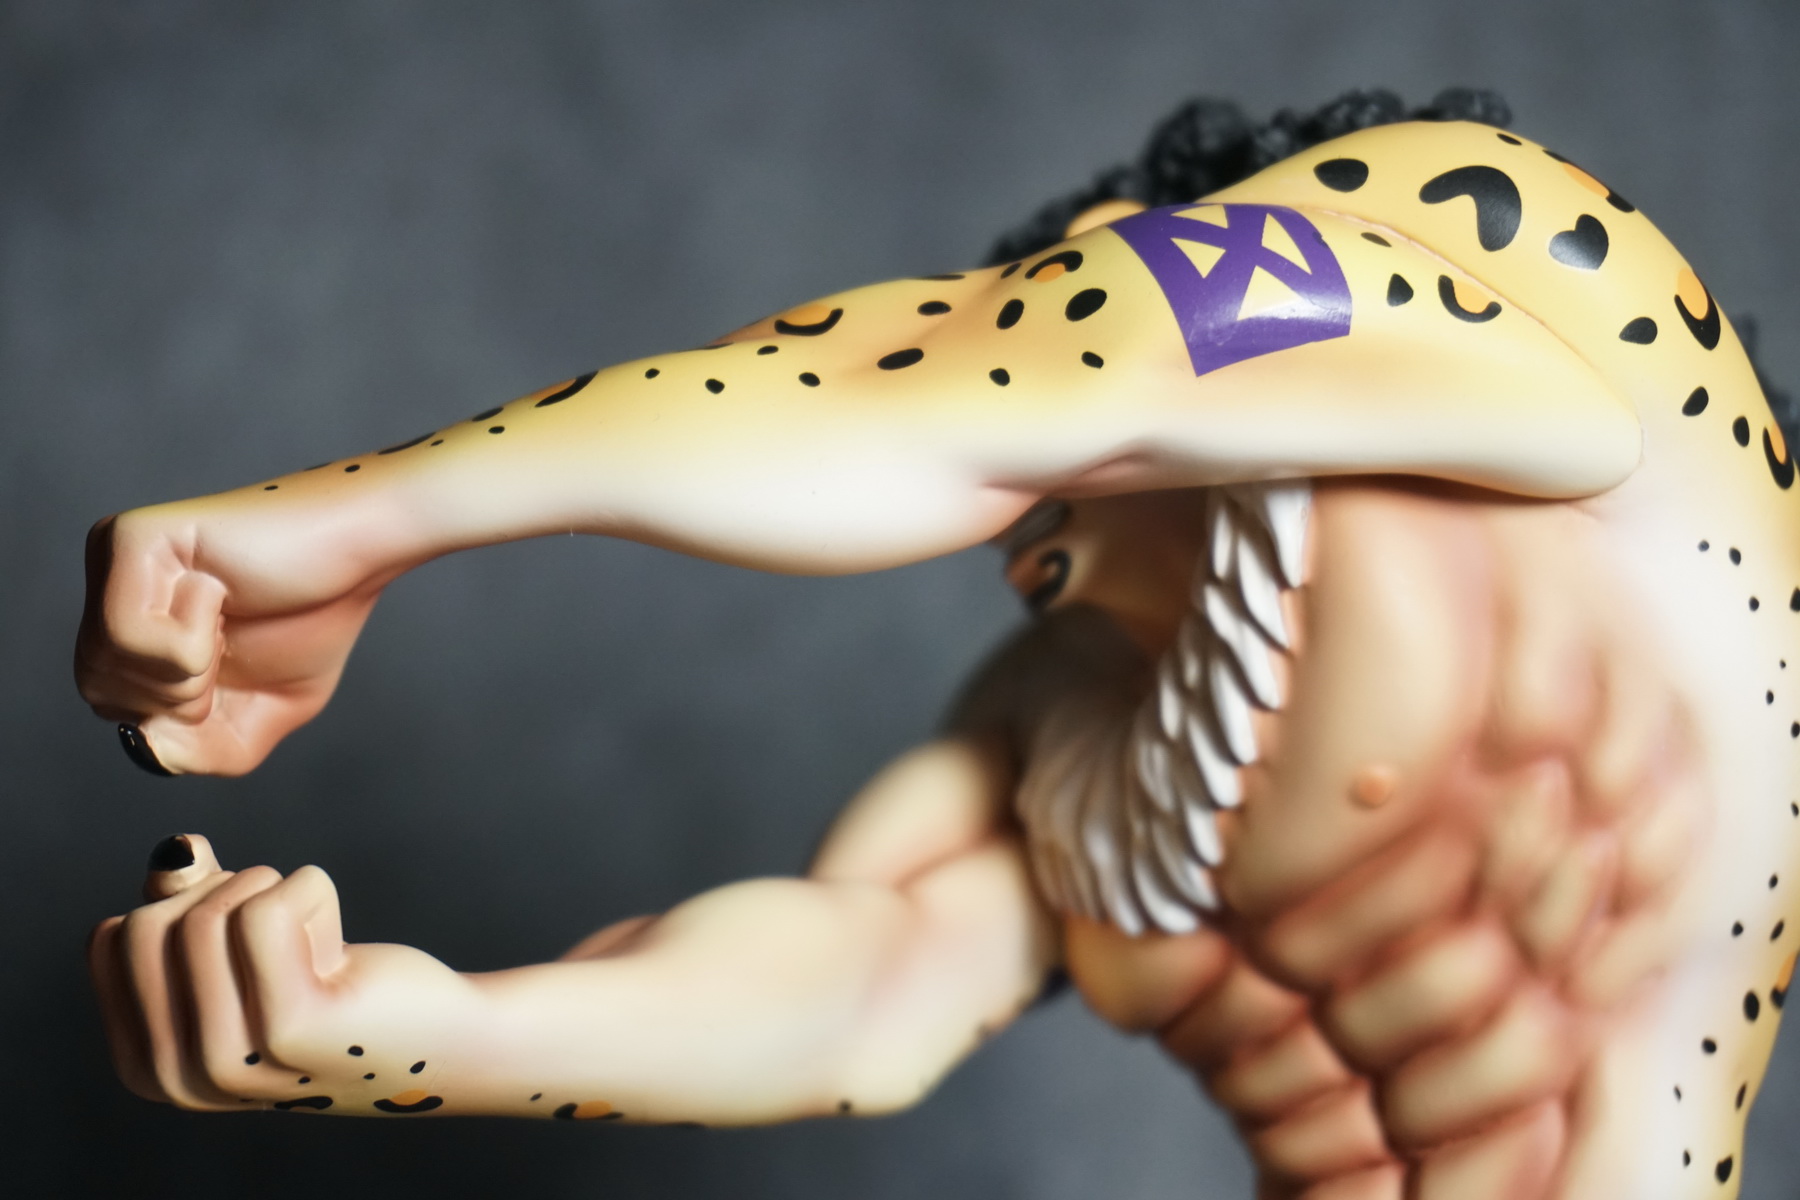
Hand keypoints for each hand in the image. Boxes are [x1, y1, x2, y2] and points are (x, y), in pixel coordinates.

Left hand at [76, 501, 387, 775]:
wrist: (360, 552)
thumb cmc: (316, 617)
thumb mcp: (260, 714)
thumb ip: (200, 752)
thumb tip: (147, 745)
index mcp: (130, 616)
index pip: (110, 705)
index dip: (182, 714)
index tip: (234, 661)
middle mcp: (109, 581)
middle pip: (97, 690)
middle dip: (182, 697)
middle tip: (232, 643)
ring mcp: (113, 554)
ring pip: (106, 666)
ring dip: (190, 668)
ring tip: (227, 615)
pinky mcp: (131, 539)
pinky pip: (126, 637)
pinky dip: (190, 639)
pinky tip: (220, 589)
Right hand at [89, 834, 483, 1114]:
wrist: (440, 1038)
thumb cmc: (335, 986)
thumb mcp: (241, 948)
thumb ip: (185, 903)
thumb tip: (176, 852)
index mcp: (149, 1066)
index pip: (111, 940)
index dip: (182, 908)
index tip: (245, 938)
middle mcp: (180, 1077)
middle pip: (150, 923)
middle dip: (223, 894)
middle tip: (287, 930)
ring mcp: (232, 1060)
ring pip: (208, 912)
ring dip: (274, 891)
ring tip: (317, 941)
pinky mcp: (291, 1026)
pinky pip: (266, 908)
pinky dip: (310, 889)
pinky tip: (340, 941)